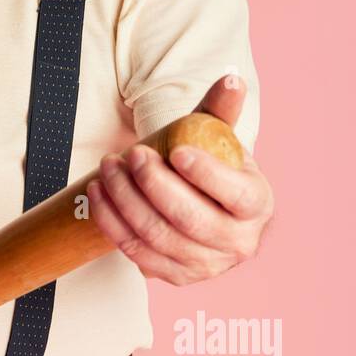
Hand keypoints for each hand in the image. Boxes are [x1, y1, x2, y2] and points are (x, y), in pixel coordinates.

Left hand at [86, 76, 273, 285]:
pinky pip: (136, 252)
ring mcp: (206, 265)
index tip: (175, 151)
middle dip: (154, 185)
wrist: (202, 206)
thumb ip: (221, 109)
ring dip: (125, 200)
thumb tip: (231, 78)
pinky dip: (112, 222)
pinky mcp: (175, 276)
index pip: (234, 194)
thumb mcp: (218, 137)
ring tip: (107, 167)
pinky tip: (98, 194)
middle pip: (189, 219)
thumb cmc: (210, 165)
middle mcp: (238, 242)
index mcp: (257, 205)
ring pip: (157, 236)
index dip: (206, 174)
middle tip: (131, 154)